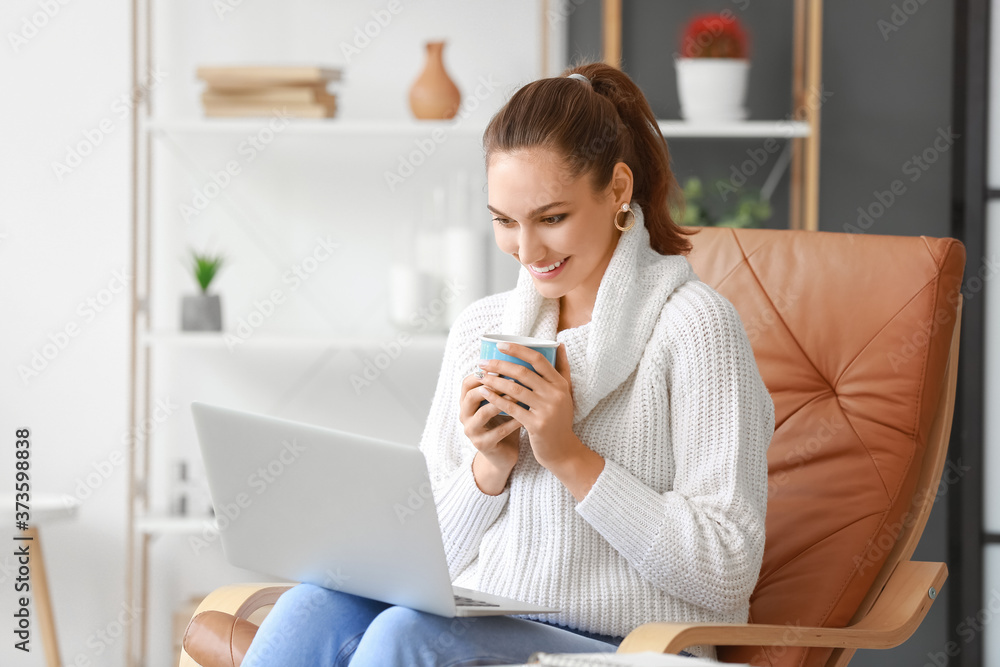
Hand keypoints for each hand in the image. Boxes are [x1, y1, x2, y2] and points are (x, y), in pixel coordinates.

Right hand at [459, 369, 522, 478]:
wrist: (504, 453)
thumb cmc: (505, 421)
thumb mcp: (501, 401)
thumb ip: (504, 383)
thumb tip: (522, 357)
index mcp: (467, 402)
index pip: (467, 382)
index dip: (483, 373)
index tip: (502, 365)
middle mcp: (465, 415)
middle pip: (471, 395)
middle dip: (491, 385)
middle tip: (511, 378)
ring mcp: (472, 431)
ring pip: (483, 413)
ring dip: (502, 402)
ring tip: (519, 395)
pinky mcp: (483, 445)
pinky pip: (498, 431)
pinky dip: (513, 422)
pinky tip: (526, 416)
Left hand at [476, 342, 579, 470]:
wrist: (562, 450)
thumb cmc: (559, 419)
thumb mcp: (565, 393)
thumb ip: (562, 369)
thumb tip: (560, 344)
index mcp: (560, 383)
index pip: (538, 360)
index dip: (518, 350)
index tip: (500, 345)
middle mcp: (556, 394)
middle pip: (523, 373)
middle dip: (500, 365)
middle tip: (483, 362)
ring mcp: (547, 410)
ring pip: (515, 390)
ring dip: (495, 381)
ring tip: (481, 376)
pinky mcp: (537, 425)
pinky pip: (512, 408)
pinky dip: (497, 399)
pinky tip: (485, 393)